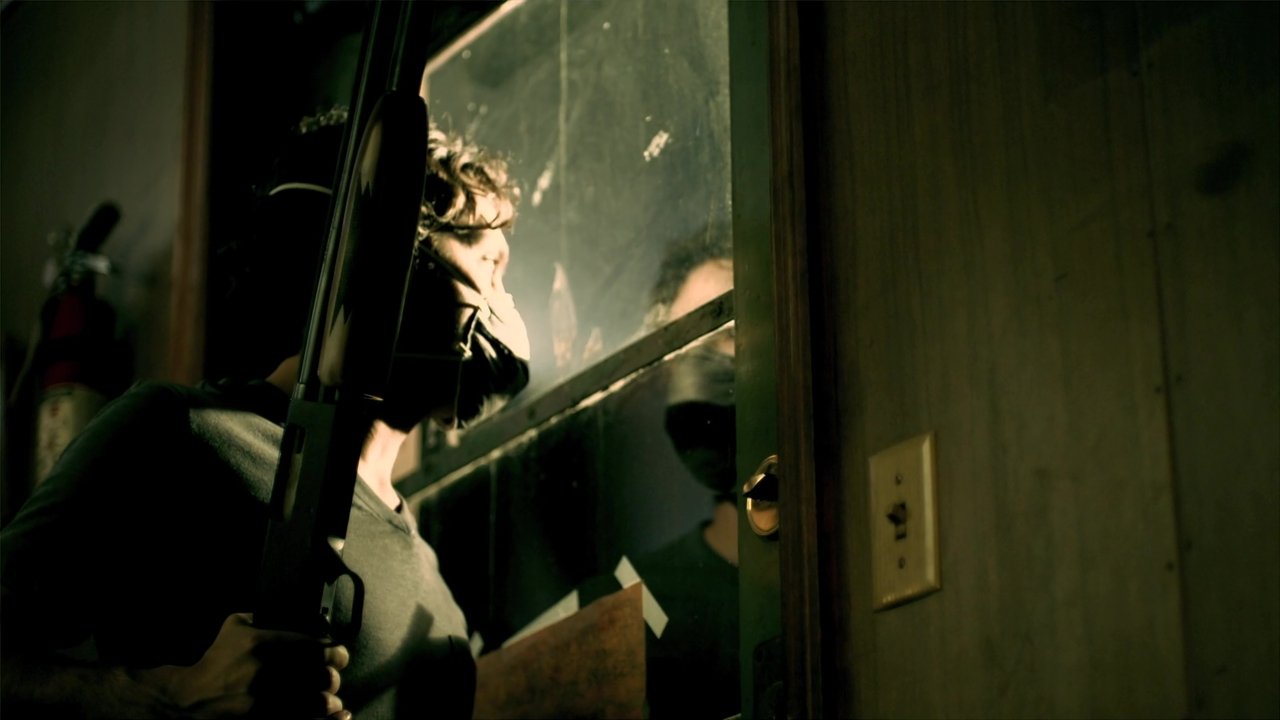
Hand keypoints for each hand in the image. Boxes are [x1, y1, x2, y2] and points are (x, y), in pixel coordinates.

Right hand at [139, 613, 350, 718]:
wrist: (190, 700)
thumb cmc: (215, 662)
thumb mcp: (234, 627)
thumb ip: (259, 615)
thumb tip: (281, 608)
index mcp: (269, 646)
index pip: (320, 648)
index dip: (337, 654)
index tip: (339, 656)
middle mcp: (274, 673)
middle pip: (325, 677)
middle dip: (331, 678)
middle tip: (330, 679)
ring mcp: (272, 701)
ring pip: (320, 703)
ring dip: (330, 701)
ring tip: (328, 700)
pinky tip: (338, 716)